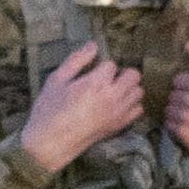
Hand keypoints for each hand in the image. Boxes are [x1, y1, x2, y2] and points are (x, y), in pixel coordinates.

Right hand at [15, 43, 151, 174]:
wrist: (50, 143)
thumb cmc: (49, 110)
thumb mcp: (56, 80)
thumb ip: (76, 60)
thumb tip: (93, 45)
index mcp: (96, 83)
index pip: (111, 64)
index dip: (100, 66)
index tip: (89, 74)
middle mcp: (113, 96)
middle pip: (134, 74)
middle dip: (121, 73)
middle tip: (105, 80)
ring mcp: (119, 112)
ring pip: (139, 91)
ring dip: (128, 88)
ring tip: (112, 91)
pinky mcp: (120, 125)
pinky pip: (138, 109)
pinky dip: (131, 104)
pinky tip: (116, 105)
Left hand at [156, 43, 188, 171]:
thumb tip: (187, 45)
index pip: (177, 81)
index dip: (188, 86)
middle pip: (172, 96)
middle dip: (183, 99)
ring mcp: (187, 119)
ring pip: (168, 111)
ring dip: (178, 113)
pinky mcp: (185, 135)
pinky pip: (168, 126)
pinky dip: (176, 126)